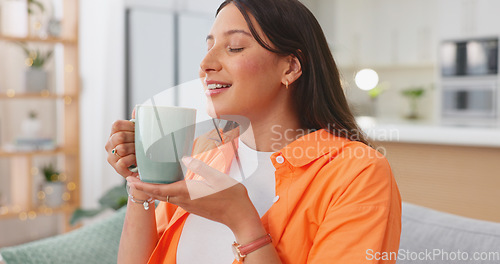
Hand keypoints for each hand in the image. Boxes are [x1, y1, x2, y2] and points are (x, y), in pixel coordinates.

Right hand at [105, 110, 137, 177]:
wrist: (144, 166)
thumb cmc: (140, 148)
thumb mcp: (139, 133)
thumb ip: (137, 121)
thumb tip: (137, 109)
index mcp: (114, 134)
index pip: (117, 125)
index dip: (130, 127)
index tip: (137, 131)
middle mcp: (110, 144)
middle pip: (120, 136)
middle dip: (134, 140)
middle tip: (140, 144)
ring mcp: (111, 156)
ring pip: (122, 148)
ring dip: (134, 151)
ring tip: (139, 153)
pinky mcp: (116, 168)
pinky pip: (123, 161)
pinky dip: (132, 160)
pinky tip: (136, 161)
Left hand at [126, 156, 262, 233]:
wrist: (239, 216)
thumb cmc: (231, 197)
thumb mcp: (218, 178)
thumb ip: (201, 167)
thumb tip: (185, 158)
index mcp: (187, 192)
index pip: (158, 189)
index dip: (143, 185)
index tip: (130, 180)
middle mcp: (184, 201)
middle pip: (158, 194)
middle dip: (144, 187)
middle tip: (131, 179)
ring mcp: (188, 205)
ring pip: (165, 197)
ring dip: (154, 190)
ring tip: (146, 180)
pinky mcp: (194, 207)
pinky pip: (174, 199)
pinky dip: (165, 192)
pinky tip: (167, 185)